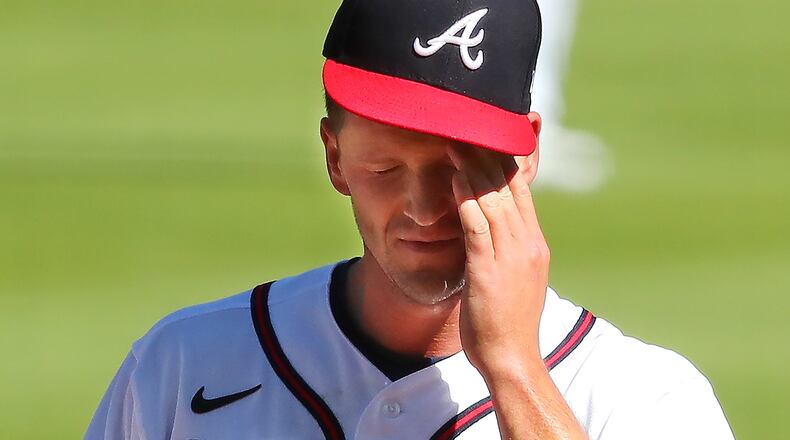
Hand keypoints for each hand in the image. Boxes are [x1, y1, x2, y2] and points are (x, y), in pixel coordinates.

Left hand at [449, 145, 548, 375]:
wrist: (512, 357)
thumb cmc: (507, 321)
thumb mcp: (514, 277)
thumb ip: (506, 248)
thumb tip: (492, 227)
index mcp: (534, 243)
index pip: (521, 189)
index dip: (504, 159)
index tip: (488, 134)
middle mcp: (528, 243)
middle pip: (509, 186)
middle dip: (488, 152)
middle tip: (468, 124)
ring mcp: (512, 255)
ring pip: (495, 199)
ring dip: (474, 167)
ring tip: (456, 139)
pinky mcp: (490, 269)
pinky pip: (479, 226)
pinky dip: (467, 199)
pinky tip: (455, 178)